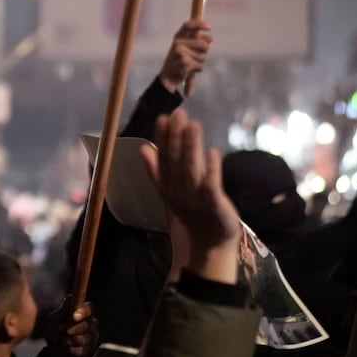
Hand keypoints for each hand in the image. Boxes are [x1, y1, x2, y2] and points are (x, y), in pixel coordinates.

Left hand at [44, 296, 97, 356]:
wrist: (54, 347)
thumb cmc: (56, 328)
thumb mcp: (56, 318)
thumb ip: (64, 310)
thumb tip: (70, 297)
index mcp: (85, 311)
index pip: (90, 309)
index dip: (83, 312)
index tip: (73, 316)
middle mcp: (92, 323)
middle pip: (87, 325)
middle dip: (73, 328)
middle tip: (60, 329)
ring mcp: (92, 336)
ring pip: (84, 339)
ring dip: (69, 339)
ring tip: (60, 339)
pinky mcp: (90, 349)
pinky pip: (82, 350)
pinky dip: (71, 349)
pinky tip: (66, 347)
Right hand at [143, 110, 240, 283]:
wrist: (210, 243)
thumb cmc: (193, 212)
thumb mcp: (171, 191)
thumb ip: (157, 170)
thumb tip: (143, 148)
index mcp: (167, 187)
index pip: (163, 158)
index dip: (162, 138)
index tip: (164, 117)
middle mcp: (178, 192)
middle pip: (175, 162)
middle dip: (176, 137)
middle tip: (179, 114)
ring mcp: (195, 199)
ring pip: (191, 170)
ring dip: (191, 147)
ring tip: (193, 125)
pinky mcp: (214, 205)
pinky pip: (211, 186)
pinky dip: (211, 169)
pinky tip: (213, 151)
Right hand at [160, 19, 211, 90]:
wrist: (168, 77)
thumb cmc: (180, 61)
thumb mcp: (188, 49)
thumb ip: (198, 41)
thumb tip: (210, 38)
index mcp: (178, 37)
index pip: (188, 26)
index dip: (199, 25)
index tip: (209, 28)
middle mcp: (177, 43)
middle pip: (204, 45)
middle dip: (204, 52)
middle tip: (195, 57)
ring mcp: (179, 52)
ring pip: (202, 57)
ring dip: (199, 62)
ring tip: (190, 64)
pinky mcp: (183, 62)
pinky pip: (200, 66)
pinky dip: (197, 69)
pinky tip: (189, 70)